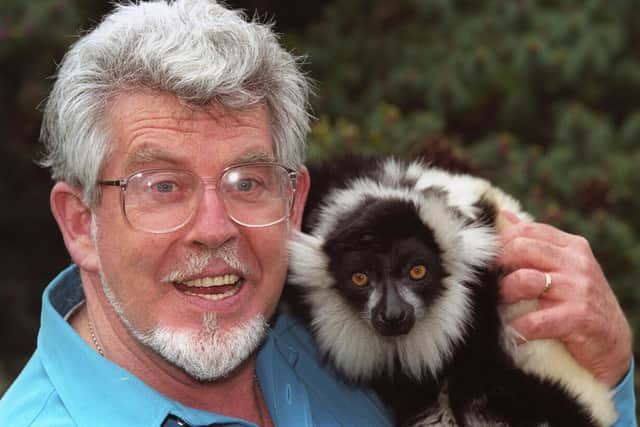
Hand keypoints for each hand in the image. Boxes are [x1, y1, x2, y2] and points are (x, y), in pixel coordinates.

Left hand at [497, 210, 631, 387]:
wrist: (612, 342)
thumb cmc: (579, 300)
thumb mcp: (563, 266)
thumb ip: (535, 242)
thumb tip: (502, 214)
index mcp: (572, 246)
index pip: (527, 230)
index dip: (500, 242)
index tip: (484, 260)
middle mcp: (577, 262)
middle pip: (521, 249)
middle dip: (497, 265)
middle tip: (486, 282)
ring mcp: (579, 288)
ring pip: (524, 280)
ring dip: (504, 295)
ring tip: (497, 307)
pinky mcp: (579, 317)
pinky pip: (534, 320)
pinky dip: (517, 328)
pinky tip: (511, 333)